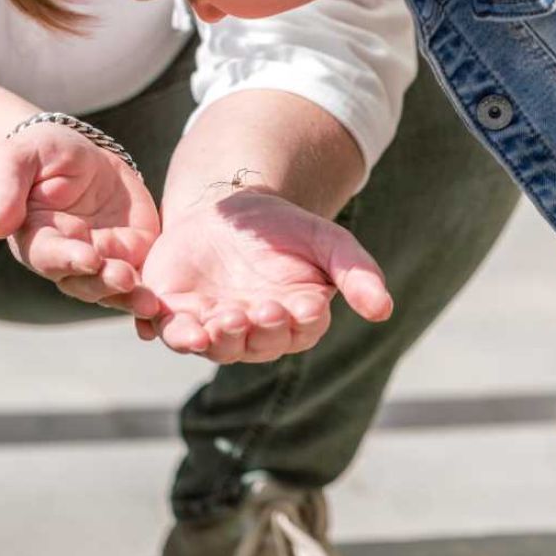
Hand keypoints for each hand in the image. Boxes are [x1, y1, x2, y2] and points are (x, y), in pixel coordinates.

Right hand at [0, 124, 161, 314]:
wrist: (76, 154)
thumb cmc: (39, 154)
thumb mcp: (18, 156)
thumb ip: (5, 186)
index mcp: (37, 238)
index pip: (50, 255)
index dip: (68, 259)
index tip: (88, 258)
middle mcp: (69, 258)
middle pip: (84, 282)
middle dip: (104, 284)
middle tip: (125, 279)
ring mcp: (103, 259)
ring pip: (114, 289)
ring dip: (130, 297)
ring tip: (149, 300)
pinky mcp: (132, 254)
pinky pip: (143, 278)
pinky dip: (153, 295)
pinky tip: (165, 306)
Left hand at [138, 189, 392, 361]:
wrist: (232, 210)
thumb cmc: (289, 231)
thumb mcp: (329, 243)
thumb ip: (357, 273)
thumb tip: (384, 309)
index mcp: (296, 321)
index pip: (299, 329)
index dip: (296, 321)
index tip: (294, 306)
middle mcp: (254, 333)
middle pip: (255, 343)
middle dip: (254, 331)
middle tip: (252, 313)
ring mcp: (213, 326)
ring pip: (213, 344)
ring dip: (213, 338)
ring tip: (215, 323)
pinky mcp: (176, 313)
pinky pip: (171, 330)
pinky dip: (172, 332)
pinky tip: (174, 326)